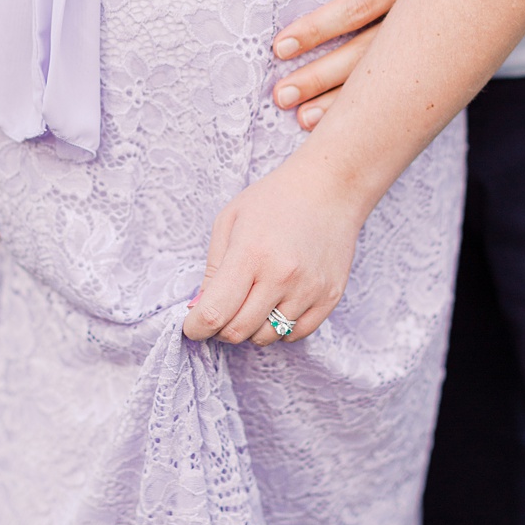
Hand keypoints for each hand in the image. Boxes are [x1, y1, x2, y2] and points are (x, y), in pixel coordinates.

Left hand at [182, 157, 367, 345]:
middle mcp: (282, 276)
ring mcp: (310, 289)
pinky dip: (281, 328)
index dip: (195, 329)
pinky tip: (278, 304)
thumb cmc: (274, 200)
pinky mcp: (330, 296)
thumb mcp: (230, 222)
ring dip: (253, 328)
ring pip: (267, 337)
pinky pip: (296, 334)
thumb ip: (213, 270)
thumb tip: (198, 311)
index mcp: (251, 254)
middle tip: (223, 311)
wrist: (330, 188)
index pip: (214, 314)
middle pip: (238, 332)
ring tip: (254, 302)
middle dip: (221, 329)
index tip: (193, 327)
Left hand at [271, 0, 453, 130]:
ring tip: (300, 118)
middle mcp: (429, 13)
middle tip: (281, 93)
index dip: (323, 24)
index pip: (366, 4)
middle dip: (325, 76)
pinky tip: (332, 120)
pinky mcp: (437, 58)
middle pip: (371, 53)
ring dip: (342, 102)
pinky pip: (399, 87)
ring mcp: (435, 41)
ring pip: (386, 78)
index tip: (281, 43)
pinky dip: (365, 107)